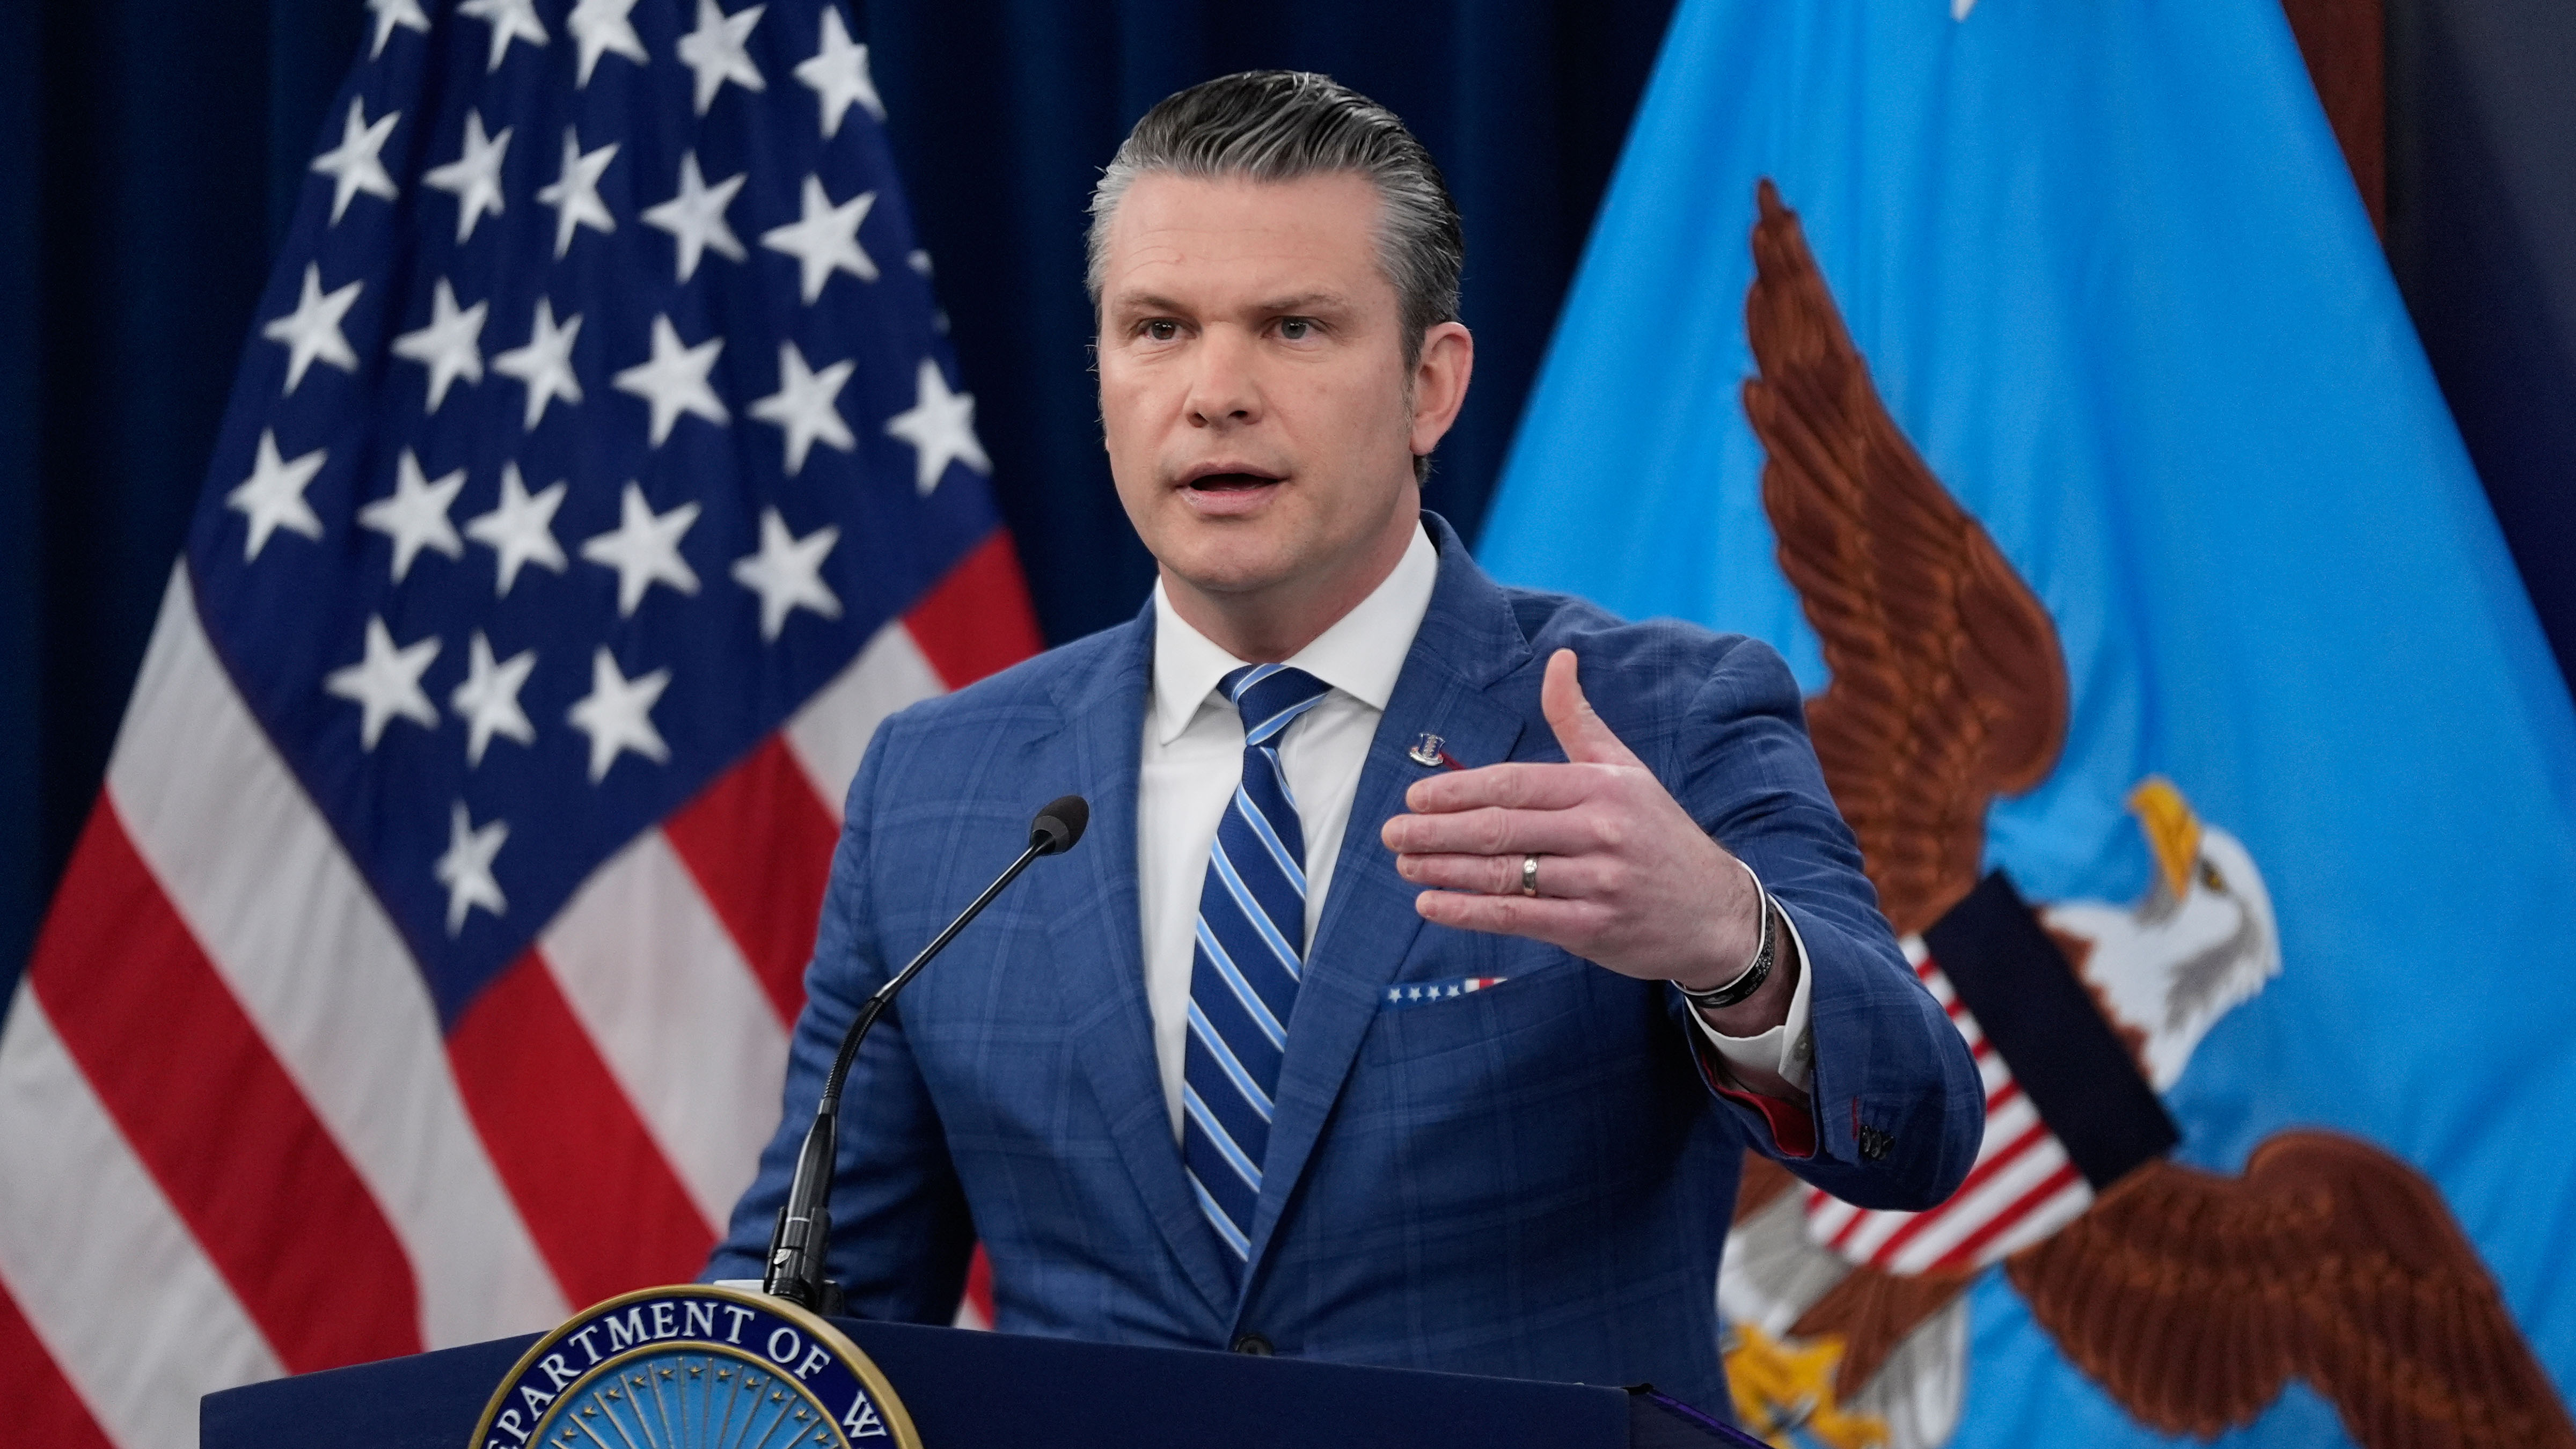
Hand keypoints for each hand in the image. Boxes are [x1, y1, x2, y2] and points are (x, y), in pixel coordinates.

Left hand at [1380, 649, 1765, 994]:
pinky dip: (1468, 912)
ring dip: (1444, 871)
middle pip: (1502, 829)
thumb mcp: (1626, 770)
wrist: (1716, 912)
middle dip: (1437, 832)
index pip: (1516, 784)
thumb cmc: (1658, 834)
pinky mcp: (1592, 928)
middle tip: (1391, 833)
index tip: (1416, 798)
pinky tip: (1432, 904)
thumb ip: (1580, 720)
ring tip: (1404, 864)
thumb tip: (1559, 658)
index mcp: (1601, 788)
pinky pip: (1517, 918)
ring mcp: (1596, 882)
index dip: (1460, 791)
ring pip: (1505, 874)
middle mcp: (1600, 832)